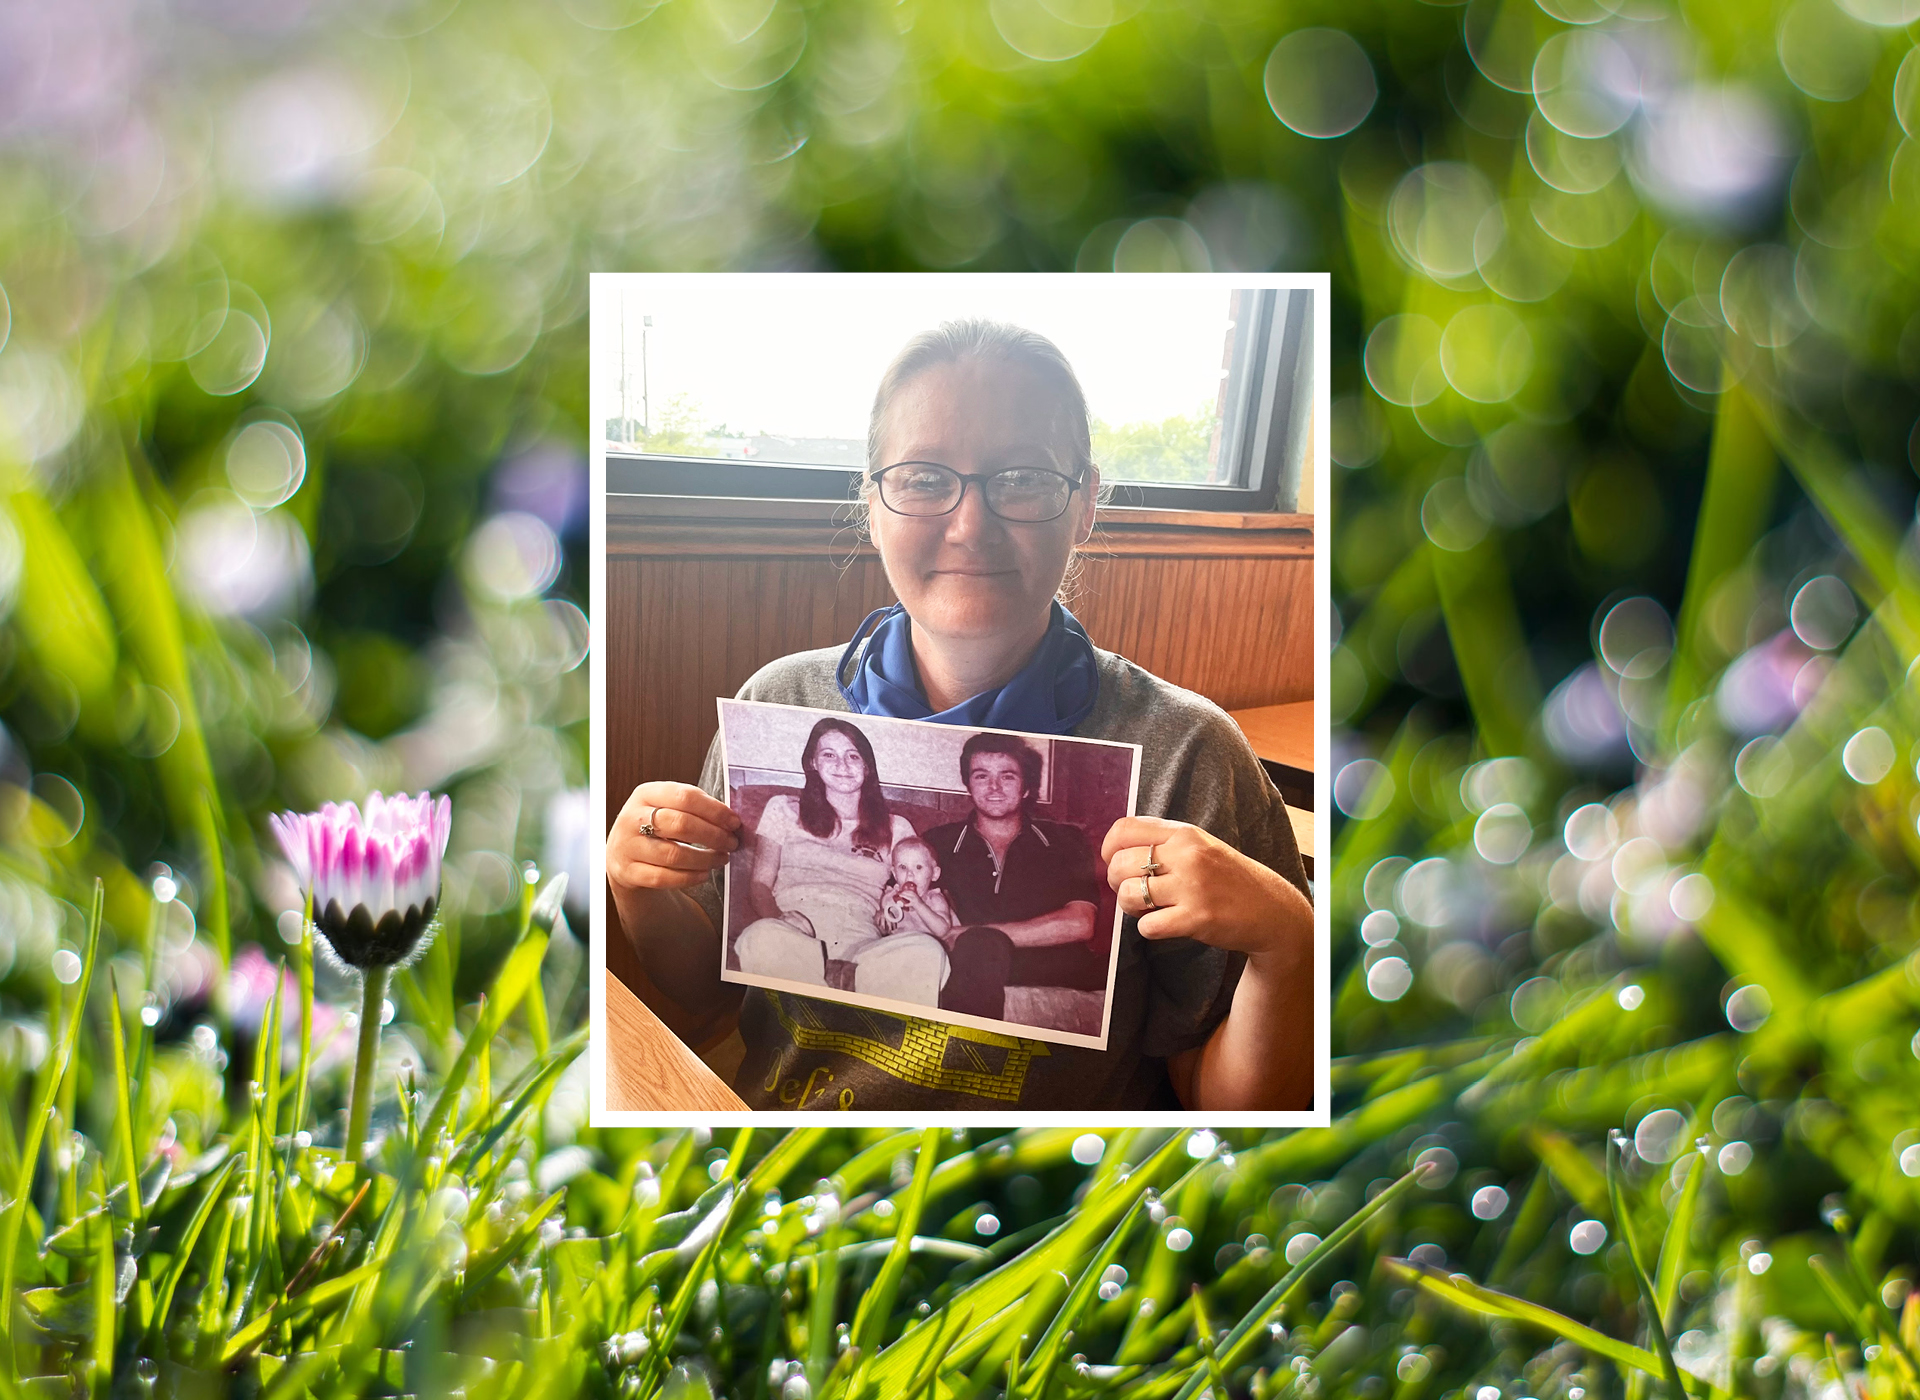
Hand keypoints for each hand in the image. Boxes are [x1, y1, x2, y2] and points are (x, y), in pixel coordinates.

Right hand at [607, 782, 739, 892]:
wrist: (622, 855)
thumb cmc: (656, 828)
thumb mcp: (666, 807)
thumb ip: (694, 807)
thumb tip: (731, 819)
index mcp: (646, 794)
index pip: (685, 796)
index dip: (714, 810)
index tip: (734, 822)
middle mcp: (632, 818)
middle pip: (680, 824)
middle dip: (713, 835)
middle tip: (732, 843)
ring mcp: (628, 846)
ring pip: (673, 854)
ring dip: (705, 858)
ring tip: (722, 858)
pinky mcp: (628, 872)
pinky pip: (663, 878)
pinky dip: (689, 877)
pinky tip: (703, 874)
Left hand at [1101, 816, 1311, 971]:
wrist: (1271, 910)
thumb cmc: (1229, 879)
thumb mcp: (1201, 847)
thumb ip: (1164, 844)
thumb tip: (1115, 853)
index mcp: (1185, 834)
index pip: (1124, 829)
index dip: (1109, 849)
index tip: (1115, 863)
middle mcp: (1187, 855)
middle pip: (1119, 864)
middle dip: (1117, 883)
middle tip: (1134, 892)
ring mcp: (1192, 887)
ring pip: (1128, 895)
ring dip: (1131, 908)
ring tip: (1150, 908)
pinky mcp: (1196, 919)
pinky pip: (1147, 926)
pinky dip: (1150, 929)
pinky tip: (1166, 924)